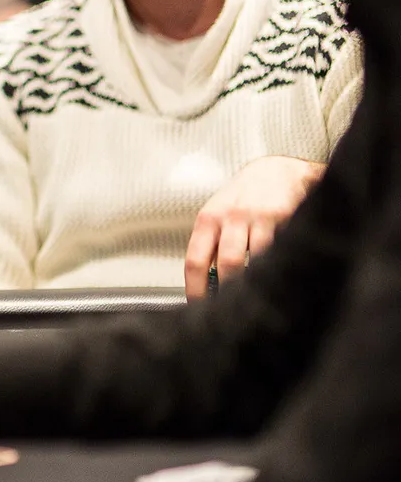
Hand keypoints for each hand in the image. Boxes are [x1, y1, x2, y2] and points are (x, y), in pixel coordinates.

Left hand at [185, 156, 324, 297]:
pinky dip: (279, 269)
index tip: (199, 308)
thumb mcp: (217, 214)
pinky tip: (279, 280)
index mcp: (208, 220)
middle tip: (232, 312)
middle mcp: (231, 218)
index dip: (197, 289)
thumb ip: (210, 244)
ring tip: (256, 301)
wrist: (275, 169)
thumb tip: (204, 284)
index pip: (195, 260)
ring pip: (256, 260)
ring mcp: (259, 217)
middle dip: (230, 292)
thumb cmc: (242, 197)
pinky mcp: (285, 217)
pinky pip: (281, 250)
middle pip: (227, 264)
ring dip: (256, 283)